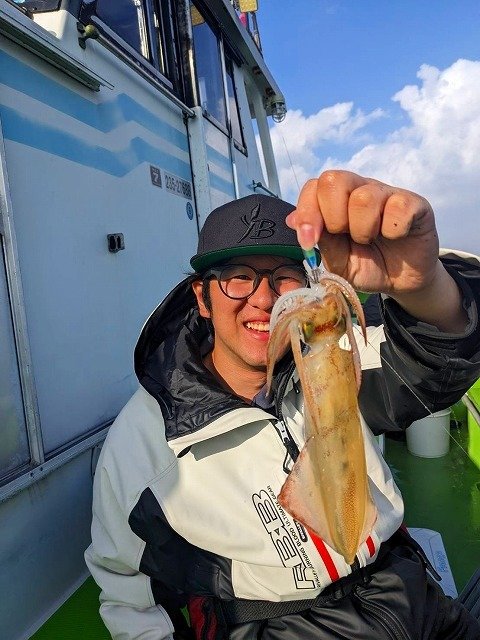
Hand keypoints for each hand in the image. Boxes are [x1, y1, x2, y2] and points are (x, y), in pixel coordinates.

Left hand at [286, 170, 467, 331]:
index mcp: (336, 201)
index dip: (307, 213)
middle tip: (346, 238)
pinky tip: (395, 237)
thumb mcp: (337, 261)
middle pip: (334, 180)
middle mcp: (359, 190)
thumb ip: (320, 241)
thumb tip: (292, 220)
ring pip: (364, 197)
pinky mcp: (414, 203)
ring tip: (370, 240)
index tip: (309, 241)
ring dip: (363, 229)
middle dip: (333, 218)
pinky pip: (398, 207)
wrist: (399, 282)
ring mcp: (386, 194)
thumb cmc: (366, 266)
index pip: (314, 187)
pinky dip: (393, 230)